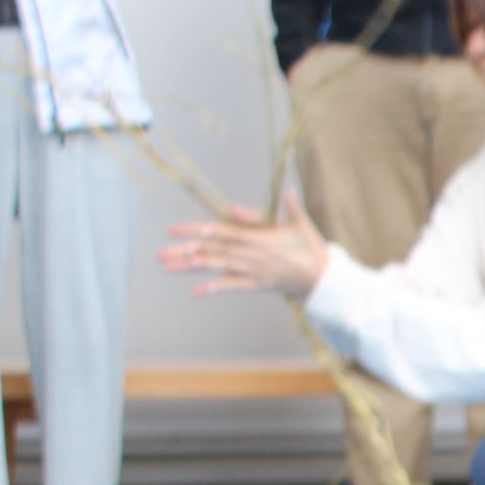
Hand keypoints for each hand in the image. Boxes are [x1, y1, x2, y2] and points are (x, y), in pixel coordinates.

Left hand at [159, 191, 330, 298]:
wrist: (324, 277)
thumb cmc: (311, 247)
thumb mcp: (299, 223)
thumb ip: (287, 207)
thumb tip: (279, 192)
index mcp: (257, 237)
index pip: (220, 231)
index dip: (195, 230)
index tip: (173, 230)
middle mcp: (250, 253)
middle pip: (211, 250)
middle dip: (184, 250)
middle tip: (160, 252)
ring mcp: (252, 270)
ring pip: (216, 266)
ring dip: (191, 267)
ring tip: (168, 267)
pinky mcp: (257, 284)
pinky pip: (232, 286)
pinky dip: (214, 288)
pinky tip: (195, 292)